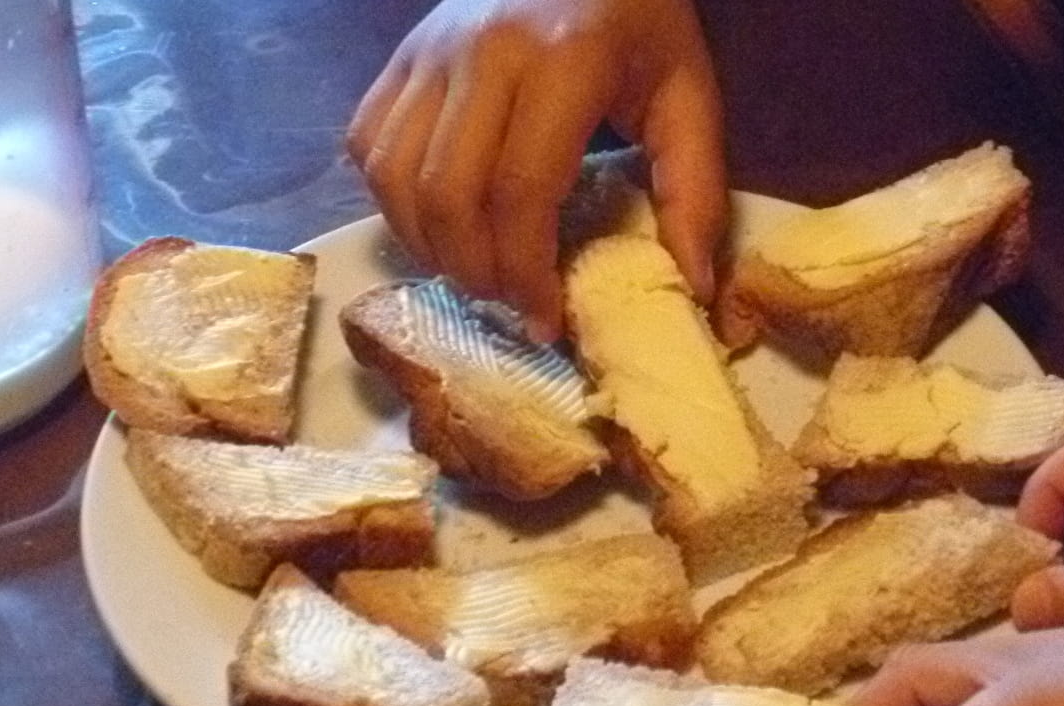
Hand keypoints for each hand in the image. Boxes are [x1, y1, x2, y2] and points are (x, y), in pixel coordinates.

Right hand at [346, 0, 726, 340]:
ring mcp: (430, 52)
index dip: (527, 272)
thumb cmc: (638, 22)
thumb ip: (695, 189)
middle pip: (448, 194)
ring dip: (428, 246)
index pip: (521, 190)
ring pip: (395, 177)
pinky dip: (392, 202)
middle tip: (509, 303)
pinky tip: (437, 224)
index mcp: (563, 60)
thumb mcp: (687, 93)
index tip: (546, 319)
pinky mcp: (400, 59)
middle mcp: (482, 51)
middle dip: (475, 271)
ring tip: (473, 272)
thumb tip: (693, 285)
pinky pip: (368, 144)